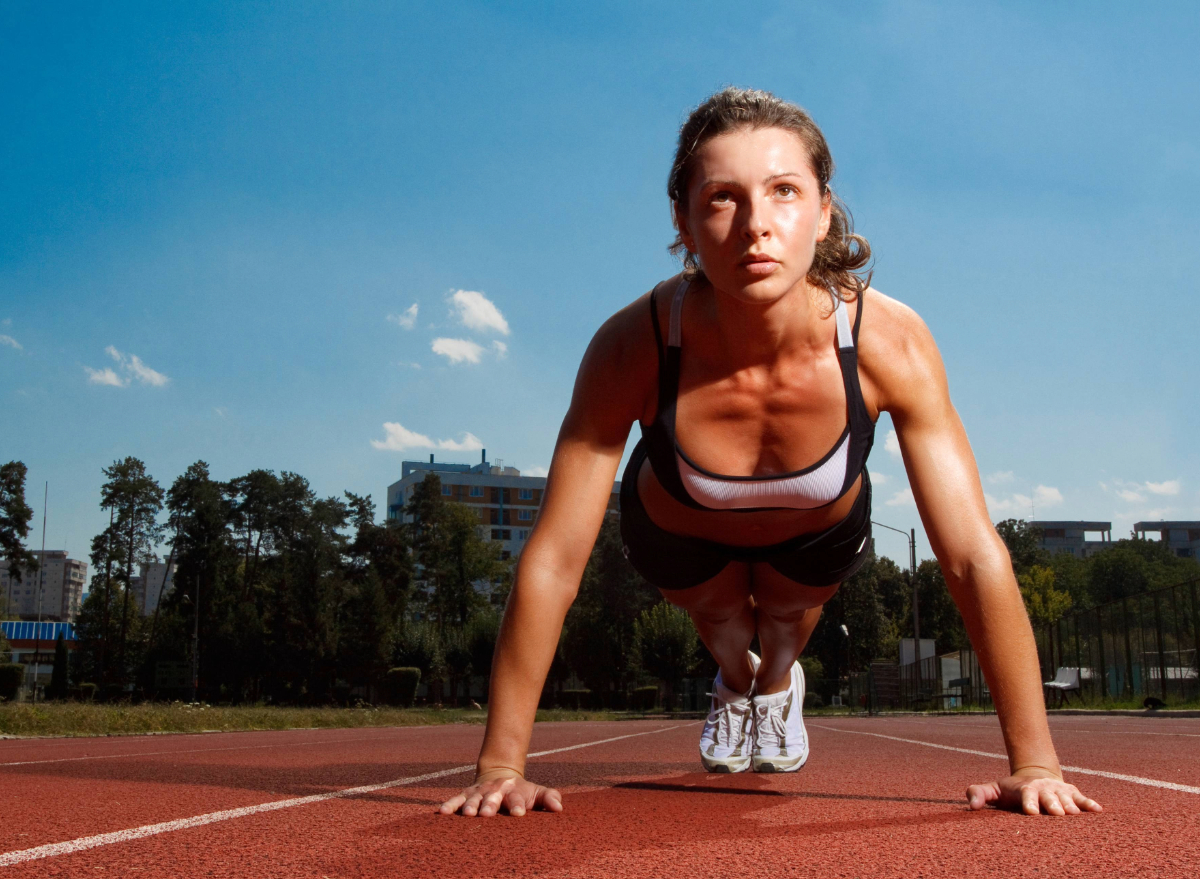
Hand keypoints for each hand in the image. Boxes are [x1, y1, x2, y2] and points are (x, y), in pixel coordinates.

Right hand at [439, 768, 562, 817]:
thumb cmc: (522, 791)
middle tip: (487, 814)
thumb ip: (549, 797)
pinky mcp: (466, 794)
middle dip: (489, 805)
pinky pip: (456, 799)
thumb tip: (559, 808)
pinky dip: (449, 805)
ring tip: (467, 814)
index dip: (517, 805)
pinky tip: (442, 812)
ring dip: (470, 806)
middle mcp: (495, 789)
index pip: (516, 798)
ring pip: (473, 798)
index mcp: (514, 790)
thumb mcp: (537, 792)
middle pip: (492, 797)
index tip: (519, 813)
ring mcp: (480, 792)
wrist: (501, 774)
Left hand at [967, 768, 1101, 815]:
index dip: (1029, 802)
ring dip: (1072, 805)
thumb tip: (971, 805)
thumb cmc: (1012, 789)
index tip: (1030, 812)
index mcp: (1025, 789)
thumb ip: (980, 793)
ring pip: (1066, 798)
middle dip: (1053, 805)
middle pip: (1049, 797)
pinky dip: (1089, 804)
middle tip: (1058, 814)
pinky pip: (1082, 798)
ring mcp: (1059, 790)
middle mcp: (1044, 789)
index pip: (1026, 795)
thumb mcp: (994, 790)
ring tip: (1076, 813)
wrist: (1035, 775)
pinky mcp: (1072, 793)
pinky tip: (1098, 811)